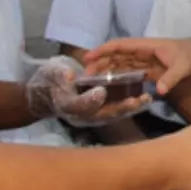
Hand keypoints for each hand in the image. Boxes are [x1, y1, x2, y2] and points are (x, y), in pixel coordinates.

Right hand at [27, 55, 151, 124]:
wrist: (44, 96)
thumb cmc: (46, 82)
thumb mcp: (50, 74)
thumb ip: (60, 75)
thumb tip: (70, 76)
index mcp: (66, 104)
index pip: (78, 105)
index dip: (89, 99)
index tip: (101, 91)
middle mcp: (81, 114)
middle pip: (101, 114)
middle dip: (120, 107)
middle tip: (136, 100)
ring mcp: (91, 115)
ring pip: (112, 114)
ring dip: (130, 108)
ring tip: (146, 99)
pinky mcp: (99, 112)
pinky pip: (116, 110)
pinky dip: (129, 105)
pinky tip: (144, 98)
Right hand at [84, 37, 190, 95]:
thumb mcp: (183, 67)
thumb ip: (171, 78)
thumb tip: (159, 91)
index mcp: (147, 46)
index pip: (121, 45)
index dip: (104, 50)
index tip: (88, 57)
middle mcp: (143, 52)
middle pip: (117, 56)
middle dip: (100, 62)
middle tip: (85, 75)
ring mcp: (145, 61)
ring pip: (121, 64)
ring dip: (107, 70)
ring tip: (92, 81)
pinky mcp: (150, 69)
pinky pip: (130, 72)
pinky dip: (119, 77)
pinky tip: (109, 85)